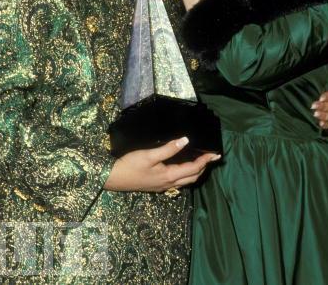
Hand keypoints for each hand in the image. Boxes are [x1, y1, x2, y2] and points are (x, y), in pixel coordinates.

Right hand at [104, 136, 219, 192]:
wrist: (113, 179)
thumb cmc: (130, 165)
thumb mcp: (149, 155)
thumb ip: (168, 149)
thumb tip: (185, 140)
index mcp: (169, 175)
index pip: (193, 168)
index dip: (205, 160)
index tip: (215, 154)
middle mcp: (168, 183)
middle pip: (192, 177)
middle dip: (204, 167)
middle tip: (211, 157)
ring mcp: (162, 186)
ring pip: (185, 180)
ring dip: (195, 171)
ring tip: (201, 161)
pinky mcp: (156, 185)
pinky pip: (177, 181)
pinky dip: (185, 174)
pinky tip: (182, 167)